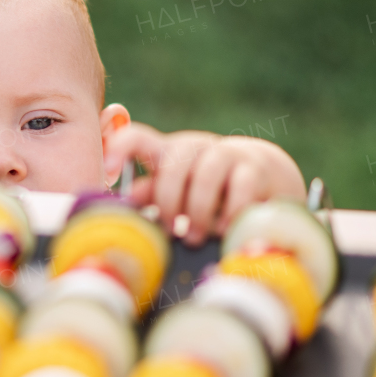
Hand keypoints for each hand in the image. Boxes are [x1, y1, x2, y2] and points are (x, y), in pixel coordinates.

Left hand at [105, 124, 306, 246]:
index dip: (119, 148)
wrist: (266, 179)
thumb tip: (125, 199)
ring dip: (197, 211)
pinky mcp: (256, 168)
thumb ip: (152, 193)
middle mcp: (196, 147)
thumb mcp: (177, 191)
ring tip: (194, 238)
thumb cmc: (209, 190)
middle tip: (172, 231)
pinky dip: (230, 214)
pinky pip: (241, 188)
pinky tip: (224, 231)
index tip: (109, 172)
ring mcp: (227, 154)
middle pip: (173, 163)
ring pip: (205, 175)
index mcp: (168, 153)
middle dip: (169, 201)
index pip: (137, 137)